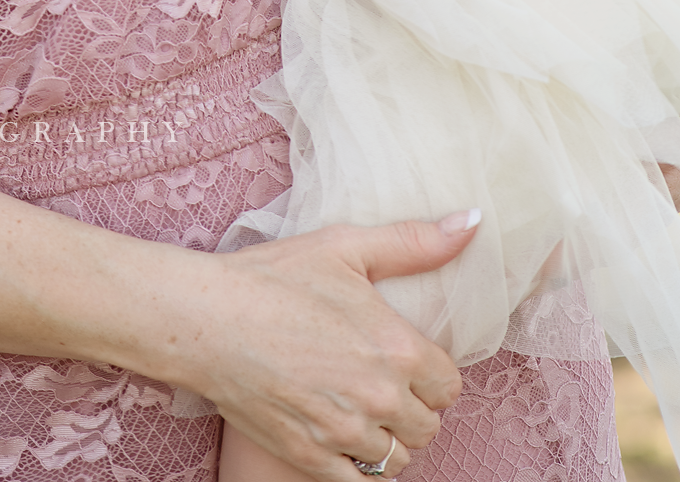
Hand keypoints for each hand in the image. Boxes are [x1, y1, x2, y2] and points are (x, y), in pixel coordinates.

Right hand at [170, 214, 478, 481]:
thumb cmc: (275, 277)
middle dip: (411, 408)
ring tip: (360, 410)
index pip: (449, 387)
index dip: (431, 375)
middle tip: (381, 385)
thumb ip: (414, 242)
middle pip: (426, 427)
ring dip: (385, 438)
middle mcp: (379, 397)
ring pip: (396, 460)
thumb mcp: (345, 247)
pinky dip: (357, 467)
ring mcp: (344, 432)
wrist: (207, 319)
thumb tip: (472, 223)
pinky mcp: (312, 458)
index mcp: (396, 348)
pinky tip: (340, 436)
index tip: (407, 363)